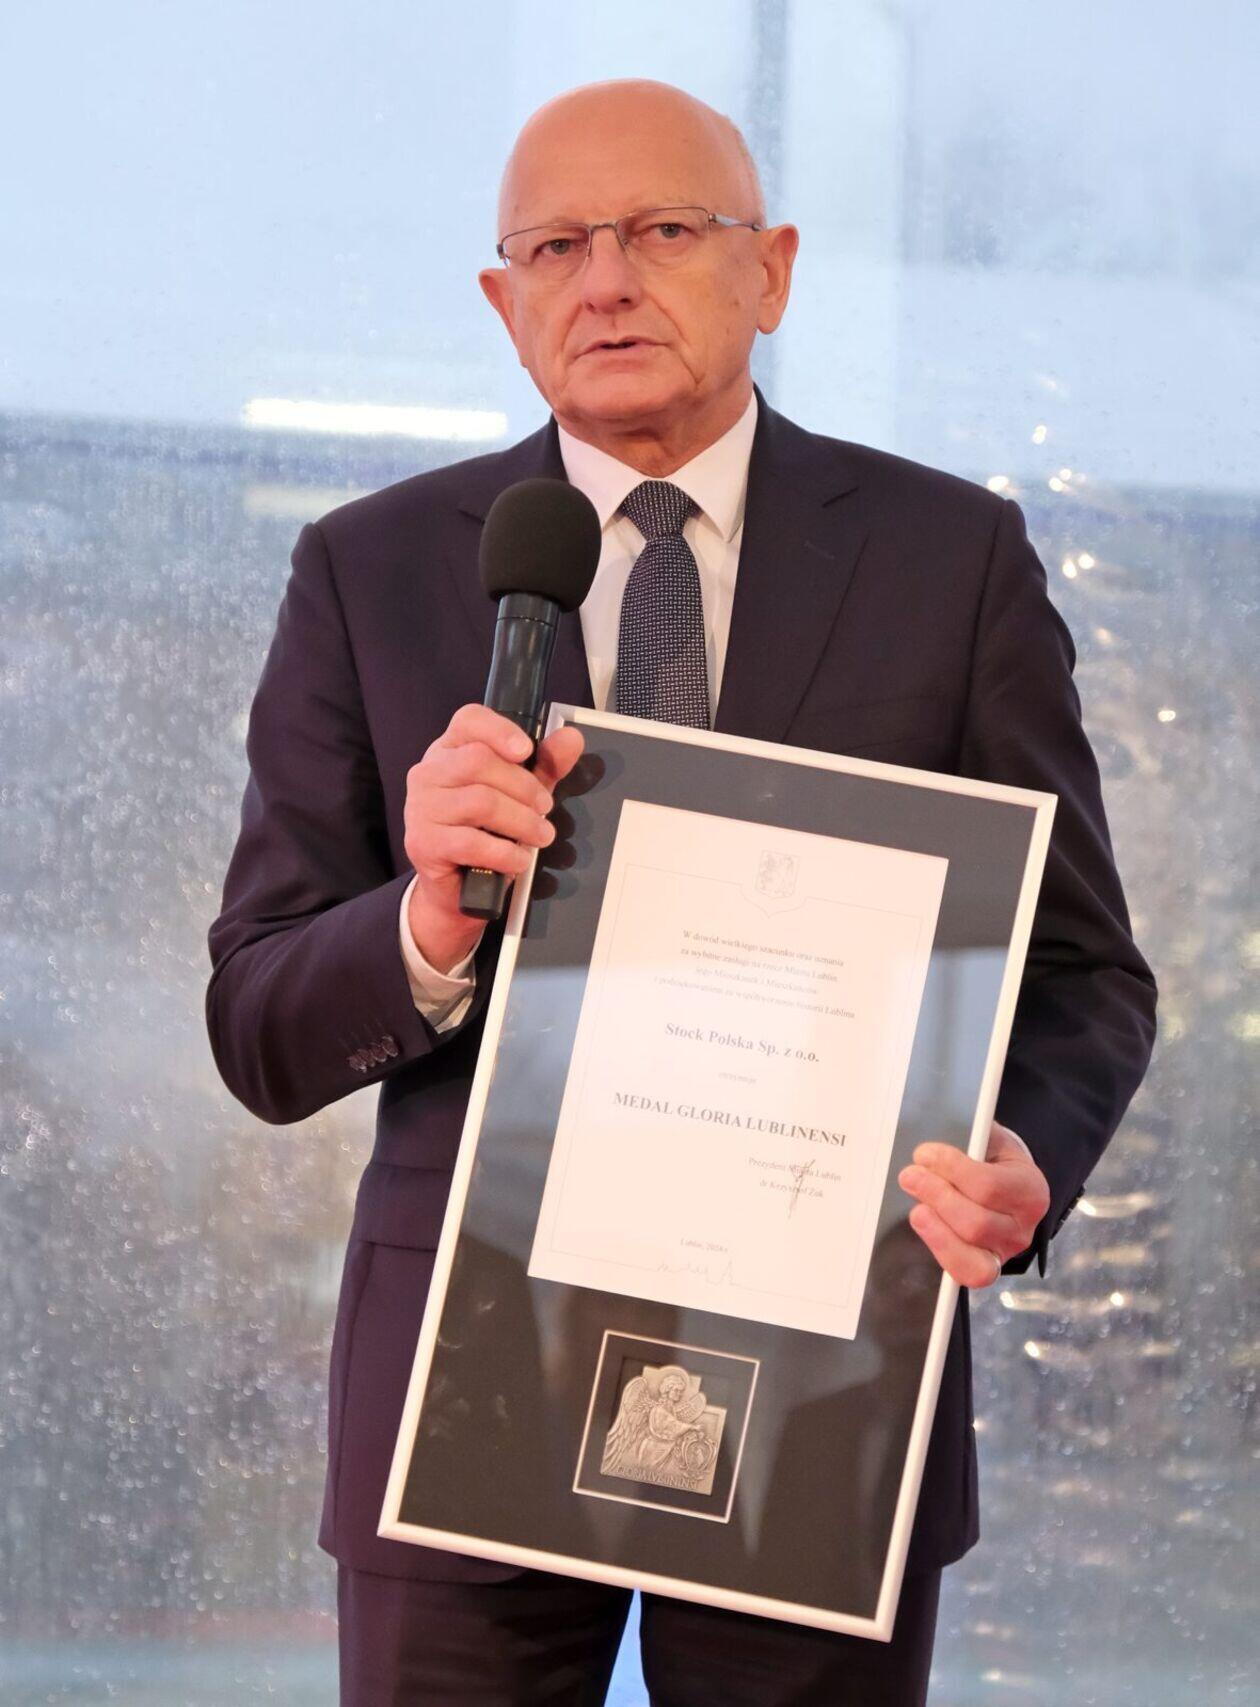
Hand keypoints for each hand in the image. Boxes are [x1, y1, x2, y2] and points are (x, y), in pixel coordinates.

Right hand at [403, 705, 584, 972]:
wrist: (458, 887)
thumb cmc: (488, 831)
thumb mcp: (522, 793)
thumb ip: (544, 765)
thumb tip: (571, 738)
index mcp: (450, 750)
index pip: (468, 720)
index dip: (499, 730)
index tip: (526, 750)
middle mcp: (429, 773)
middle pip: (479, 761)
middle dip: (524, 786)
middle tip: (545, 808)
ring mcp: (421, 808)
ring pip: (480, 802)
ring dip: (522, 822)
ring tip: (541, 836)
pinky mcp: (423, 843)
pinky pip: (472, 842)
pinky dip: (506, 853)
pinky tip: (519, 859)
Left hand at [897, 1121, 1049, 1288]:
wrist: (1009, 1185)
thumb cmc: (995, 1159)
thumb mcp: (992, 1139)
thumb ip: (973, 1135)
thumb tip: (946, 1128)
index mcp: (1030, 1190)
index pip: (988, 1186)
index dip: (951, 1170)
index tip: (924, 1154)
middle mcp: (1023, 1228)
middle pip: (976, 1223)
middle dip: (937, 1197)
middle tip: (910, 1176)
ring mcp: (1005, 1252)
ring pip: (969, 1252)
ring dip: (934, 1227)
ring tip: (916, 1205)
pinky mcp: (985, 1267)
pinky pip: (963, 1273)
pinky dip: (940, 1251)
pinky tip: (925, 1225)